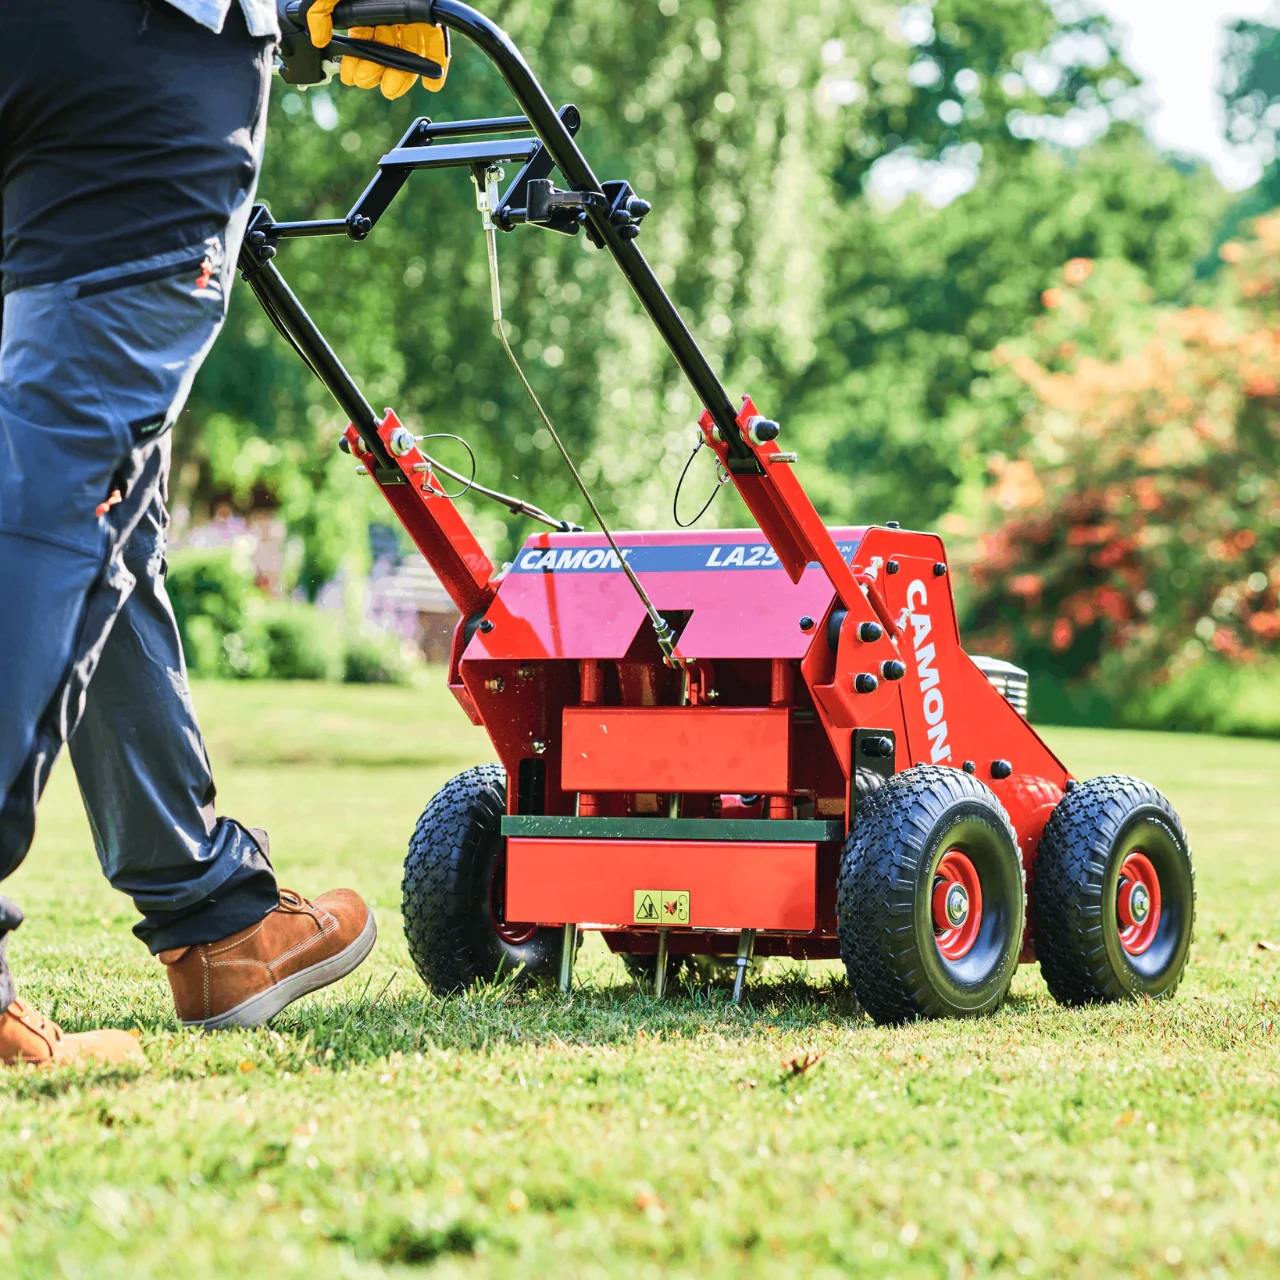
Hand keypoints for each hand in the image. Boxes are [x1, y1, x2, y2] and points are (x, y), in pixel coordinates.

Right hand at [305, 1, 449, 99]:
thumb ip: (320, 8)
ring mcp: (411, 12)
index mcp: (364, 7)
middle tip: (369, 81)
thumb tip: (317, 38)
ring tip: (392, 89)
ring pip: (409, 50)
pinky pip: (436, 41)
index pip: (361, 40)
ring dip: (403, 74)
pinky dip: (436, 63)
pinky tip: (432, 82)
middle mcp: (388, 11)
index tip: (351, 77)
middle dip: (376, 70)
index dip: (356, 60)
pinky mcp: (430, 12)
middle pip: (385, 49)